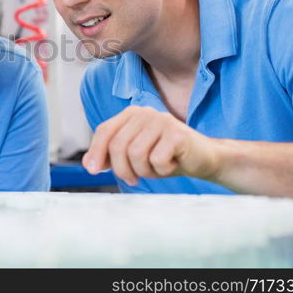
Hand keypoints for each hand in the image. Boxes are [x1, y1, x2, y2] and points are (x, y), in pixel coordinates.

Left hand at [82, 106, 221, 185]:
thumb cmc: (166, 156)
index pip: (104, 131)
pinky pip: (156, 160)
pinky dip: (161, 170)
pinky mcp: (176, 133)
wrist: (203, 158)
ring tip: (155, 168)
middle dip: (122, 169)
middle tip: (133, 179)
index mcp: (131, 114)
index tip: (93, 171)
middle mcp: (145, 112)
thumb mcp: (134, 156)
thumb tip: (89, 164)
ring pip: (135, 154)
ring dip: (144, 170)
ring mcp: (161, 120)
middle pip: (118, 145)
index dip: (96, 152)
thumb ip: (111, 156)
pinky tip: (171, 164)